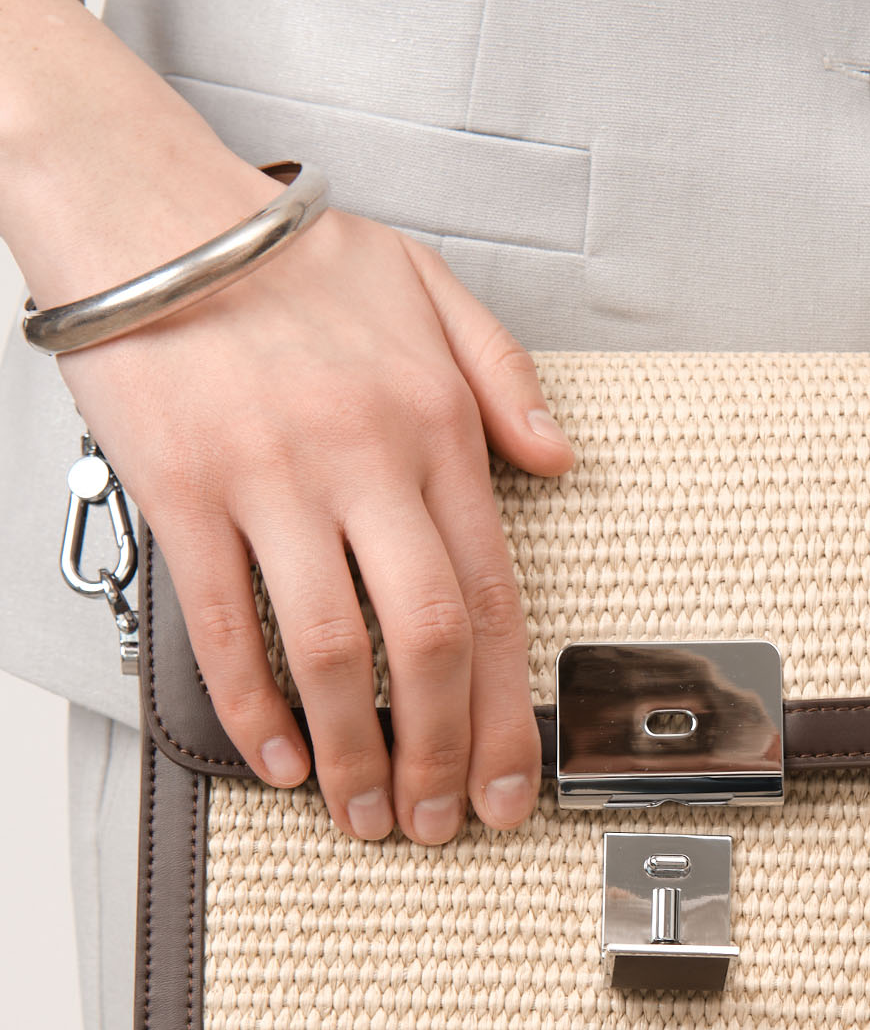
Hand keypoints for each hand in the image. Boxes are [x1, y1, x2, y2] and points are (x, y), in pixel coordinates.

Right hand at [55, 165, 571, 844]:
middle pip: (427, 639)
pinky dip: (255, 706)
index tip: (514, 777)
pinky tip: (279, 757)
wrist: (150, 210)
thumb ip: (504, 376)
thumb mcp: (428, 286)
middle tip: (443, 820)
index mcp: (434, 425)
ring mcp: (273, 481)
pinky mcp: (187, 494)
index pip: (491, 594)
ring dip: (354, 750)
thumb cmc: (285, 254)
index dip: (508, 706)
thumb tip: (558, 460)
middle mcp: (365, 460)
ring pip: (332, 649)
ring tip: (365, 810)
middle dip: (445, 750)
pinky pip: (226, 625)